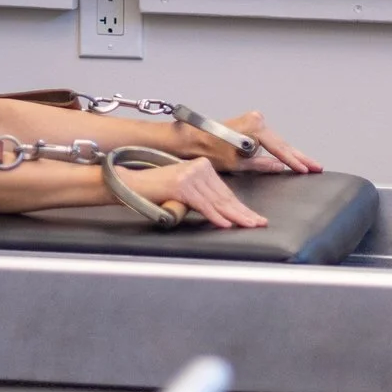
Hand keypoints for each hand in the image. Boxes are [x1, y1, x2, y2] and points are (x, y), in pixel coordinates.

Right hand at [123, 156, 267, 229]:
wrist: (132, 184)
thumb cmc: (156, 190)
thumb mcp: (185, 191)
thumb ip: (204, 197)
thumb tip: (225, 214)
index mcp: (202, 166)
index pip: (225, 191)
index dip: (241, 207)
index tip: (254, 218)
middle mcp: (198, 167)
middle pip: (224, 196)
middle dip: (243, 212)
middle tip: (258, 223)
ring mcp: (190, 175)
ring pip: (216, 201)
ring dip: (234, 216)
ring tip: (248, 225)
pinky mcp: (181, 184)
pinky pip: (202, 204)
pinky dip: (214, 216)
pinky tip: (225, 223)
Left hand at [206, 109, 320, 174]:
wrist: (192, 138)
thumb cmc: (209, 149)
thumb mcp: (238, 163)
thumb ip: (262, 164)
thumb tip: (280, 166)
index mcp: (255, 128)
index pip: (280, 148)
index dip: (294, 161)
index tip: (307, 170)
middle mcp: (256, 120)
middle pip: (282, 143)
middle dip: (298, 157)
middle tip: (317, 166)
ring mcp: (253, 120)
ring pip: (276, 141)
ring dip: (290, 153)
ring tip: (308, 164)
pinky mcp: (249, 124)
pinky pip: (269, 139)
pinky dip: (279, 148)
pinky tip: (290, 157)